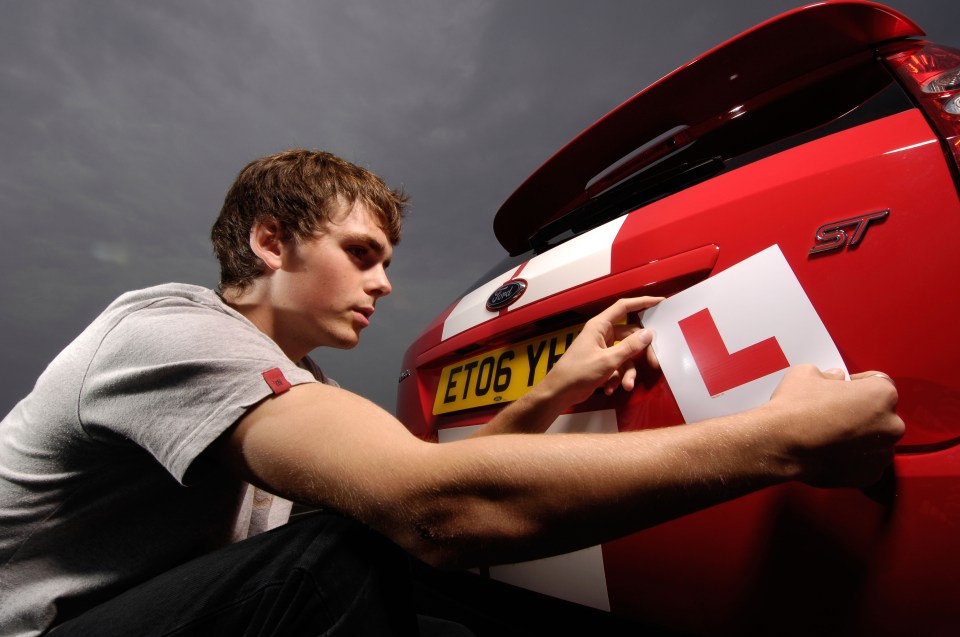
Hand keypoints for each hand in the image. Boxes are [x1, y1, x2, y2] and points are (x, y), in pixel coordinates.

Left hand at [538, 297, 662, 405]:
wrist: (560, 393)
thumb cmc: (578, 372)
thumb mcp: (608, 360)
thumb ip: (630, 347)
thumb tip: (648, 333)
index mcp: (600, 326)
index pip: (624, 307)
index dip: (642, 302)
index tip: (659, 301)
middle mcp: (602, 335)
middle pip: (631, 336)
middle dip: (641, 352)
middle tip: (653, 363)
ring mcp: (603, 349)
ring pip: (626, 356)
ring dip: (627, 373)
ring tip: (626, 386)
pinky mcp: (602, 363)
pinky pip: (618, 367)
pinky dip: (617, 378)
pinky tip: (610, 388)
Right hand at [764, 365, 903, 487]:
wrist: (781, 445)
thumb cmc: (796, 410)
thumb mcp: (807, 374)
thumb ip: (829, 375)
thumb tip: (834, 380)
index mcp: (881, 395)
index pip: (879, 382)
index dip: (859, 383)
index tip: (845, 388)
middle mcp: (890, 425)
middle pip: (881, 414)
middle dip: (862, 412)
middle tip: (835, 412)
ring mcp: (882, 453)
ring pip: (875, 441)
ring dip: (859, 437)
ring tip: (830, 434)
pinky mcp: (869, 476)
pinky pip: (865, 463)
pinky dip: (852, 458)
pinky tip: (830, 451)